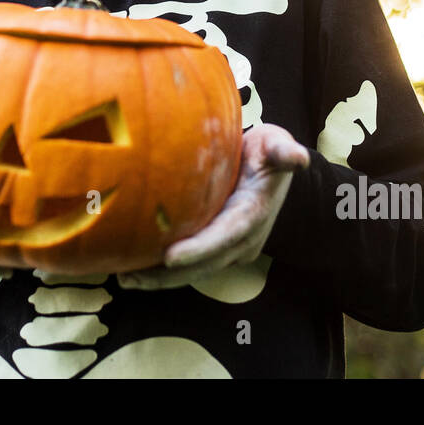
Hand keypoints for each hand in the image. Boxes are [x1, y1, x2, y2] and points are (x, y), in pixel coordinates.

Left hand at [117, 123, 309, 289]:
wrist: (275, 171)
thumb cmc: (269, 152)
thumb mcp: (277, 145)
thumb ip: (284, 152)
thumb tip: (298, 157)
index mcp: (253, 213)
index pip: (226, 235)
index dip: (199, 249)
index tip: (170, 258)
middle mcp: (242, 238)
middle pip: (205, 263)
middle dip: (169, 276)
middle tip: (132, 277)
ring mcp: (230, 248)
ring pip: (195, 270)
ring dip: (160, 279)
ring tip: (125, 279)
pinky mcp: (217, 248)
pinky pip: (190, 264)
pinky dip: (163, 272)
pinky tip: (132, 272)